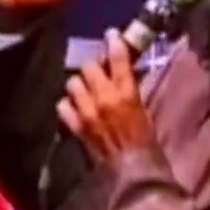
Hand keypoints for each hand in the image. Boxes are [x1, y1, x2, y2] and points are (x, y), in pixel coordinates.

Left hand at [58, 30, 154, 163]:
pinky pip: (63, 106)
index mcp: (127, 93)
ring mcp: (86, 112)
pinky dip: (68, 105)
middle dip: (93, 67)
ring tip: (85, 91)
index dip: (114, 42)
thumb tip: (124, 75)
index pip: (118, 56)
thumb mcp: (144, 111)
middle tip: (98, 71)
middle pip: (88, 66)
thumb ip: (131, 91)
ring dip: (79, 85)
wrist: (133, 174)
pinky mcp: (75, 127)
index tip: (111, 35)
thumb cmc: (147, 145)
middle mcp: (104, 97)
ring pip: (73, 83)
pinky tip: (75, 109)